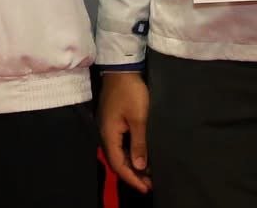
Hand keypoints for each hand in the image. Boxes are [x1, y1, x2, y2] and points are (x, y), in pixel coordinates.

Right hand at [99, 71, 151, 192]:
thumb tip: (139, 166)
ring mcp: (109, 127)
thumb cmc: (131, 92)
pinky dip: (131, 153)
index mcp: (109, 134)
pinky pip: (120, 144)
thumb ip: (138, 143)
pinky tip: (141, 156)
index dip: (132, 178)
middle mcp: (106, 133)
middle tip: (150, 184)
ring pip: (119, 152)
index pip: (118, 163)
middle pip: (117, 160)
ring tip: (148, 174)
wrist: (122, 69)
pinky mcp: (114, 122)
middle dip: (133, 174)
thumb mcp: (139, 118)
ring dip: (132, 164)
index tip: (147, 188)